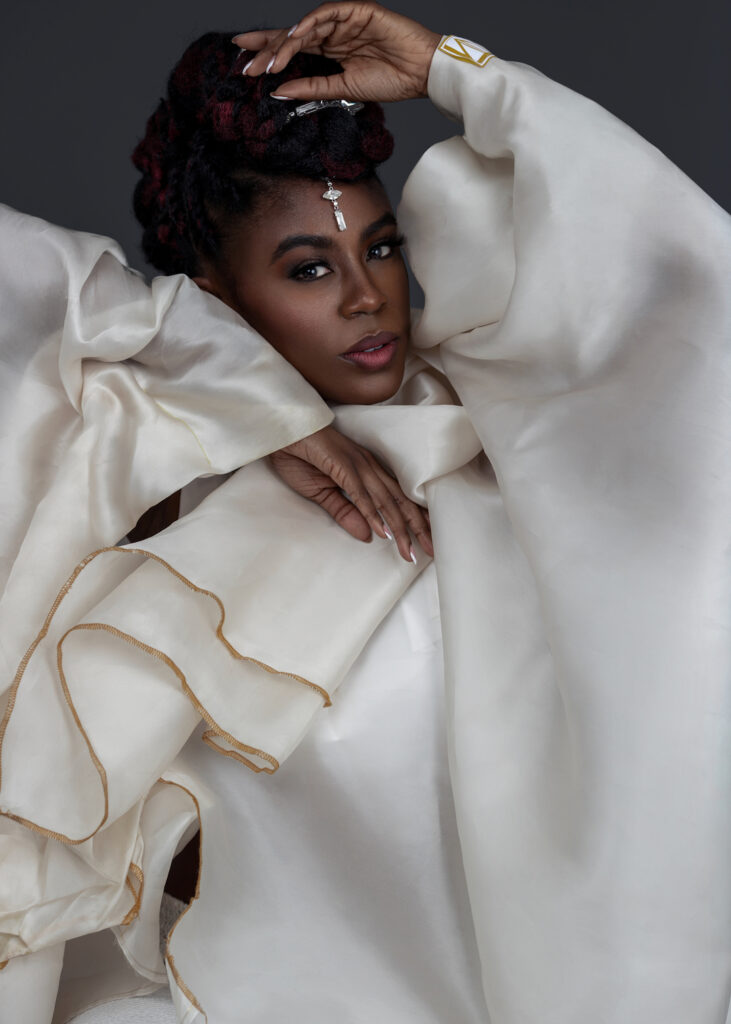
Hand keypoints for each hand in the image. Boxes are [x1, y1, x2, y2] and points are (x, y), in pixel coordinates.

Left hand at [233, 2, 441, 103]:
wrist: (422, 73)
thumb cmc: (391, 80)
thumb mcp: (343, 89)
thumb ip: (312, 88)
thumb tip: (280, 92)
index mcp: (330, 50)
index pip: (293, 49)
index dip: (269, 54)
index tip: (245, 66)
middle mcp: (334, 33)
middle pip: (293, 36)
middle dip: (268, 50)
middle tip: (247, 66)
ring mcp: (345, 20)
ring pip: (306, 27)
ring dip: (286, 43)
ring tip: (269, 62)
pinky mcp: (358, 10)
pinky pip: (328, 13)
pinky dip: (310, 24)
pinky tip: (295, 36)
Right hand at [269, 425, 432, 562]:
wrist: (282, 431)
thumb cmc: (300, 457)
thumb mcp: (322, 494)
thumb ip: (345, 513)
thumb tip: (368, 536)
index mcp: (368, 471)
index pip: (398, 499)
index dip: (415, 521)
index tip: (427, 542)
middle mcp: (369, 467)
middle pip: (400, 502)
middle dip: (417, 528)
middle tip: (430, 552)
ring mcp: (358, 465)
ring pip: (385, 500)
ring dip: (399, 528)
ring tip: (409, 551)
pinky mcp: (342, 465)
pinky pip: (360, 493)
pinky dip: (372, 513)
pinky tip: (381, 531)